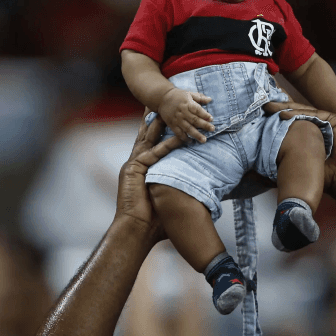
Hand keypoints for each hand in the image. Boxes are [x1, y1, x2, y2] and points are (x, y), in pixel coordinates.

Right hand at [115, 111, 183, 239]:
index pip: (150, 144)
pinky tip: (177, 137)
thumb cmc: (153, 221)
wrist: (136, 230)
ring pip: (148, 140)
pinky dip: (164, 145)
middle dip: (153, 120)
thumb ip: (180, 190)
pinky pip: (151, 154)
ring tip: (167, 112)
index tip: (164, 118)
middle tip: (160, 105)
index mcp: (141, 169)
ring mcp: (132, 166)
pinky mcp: (132, 170)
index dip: (157, 131)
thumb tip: (202, 193)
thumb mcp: (169, 199)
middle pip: (146, 136)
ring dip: (158, 126)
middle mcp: (135, 164)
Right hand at [158, 88, 214, 142]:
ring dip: (196, 135)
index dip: (204, 114)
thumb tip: (210, 100)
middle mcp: (182, 112)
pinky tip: (191, 141)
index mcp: (187, 103)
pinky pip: (179, 133)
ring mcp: (177, 119)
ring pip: (188, 128)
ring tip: (204, 140)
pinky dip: (184, 138)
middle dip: (204, 125)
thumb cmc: (178, 95)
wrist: (162, 98)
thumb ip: (200, 97)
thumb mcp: (189, 93)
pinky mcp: (172, 125)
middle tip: (212, 129)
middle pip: (194, 120)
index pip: (197, 110)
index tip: (211, 119)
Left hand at [262, 101, 335, 197]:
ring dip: (286, 108)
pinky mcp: (335, 121)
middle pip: (297, 115)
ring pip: (304, 112)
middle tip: (264, 106)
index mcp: (312, 137)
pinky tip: (284, 114)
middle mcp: (319, 128)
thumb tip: (264, 170)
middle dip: (280, 109)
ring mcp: (327, 124)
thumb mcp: (305, 167)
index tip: (263, 118)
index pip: (294, 124)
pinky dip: (299, 113)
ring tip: (270, 107)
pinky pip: (315, 114)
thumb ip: (291, 163)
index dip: (279, 120)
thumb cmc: (330, 177)